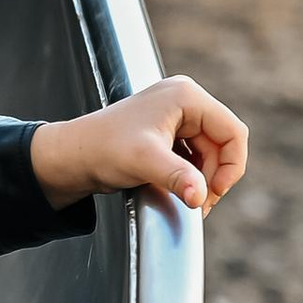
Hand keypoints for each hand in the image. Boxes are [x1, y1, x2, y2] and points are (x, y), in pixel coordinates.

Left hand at [30, 75, 246, 216]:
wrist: (71, 156)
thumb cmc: (102, 149)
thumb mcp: (144, 162)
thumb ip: (177, 177)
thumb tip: (201, 197)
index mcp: (186, 96)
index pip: (232, 131)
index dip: (231, 165)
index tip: (214, 192)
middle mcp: (184, 101)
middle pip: (222, 144)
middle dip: (214, 177)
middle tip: (200, 205)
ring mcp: (176, 116)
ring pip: (209, 153)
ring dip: (203, 179)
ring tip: (189, 201)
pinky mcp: (167, 133)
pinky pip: (192, 157)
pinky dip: (190, 176)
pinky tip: (178, 190)